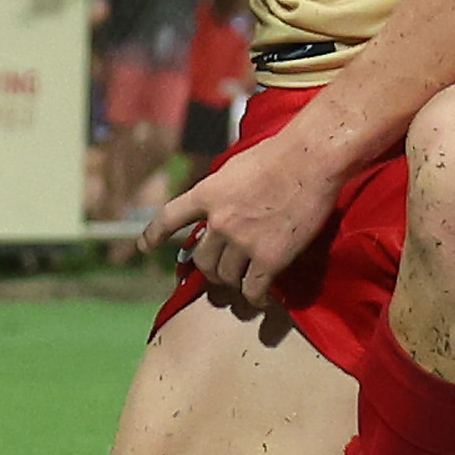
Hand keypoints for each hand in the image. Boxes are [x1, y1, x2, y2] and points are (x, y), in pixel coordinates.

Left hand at [139, 130, 345, 304]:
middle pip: (202, 260)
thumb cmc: (280, 154)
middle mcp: (219, 221)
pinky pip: (252, 290)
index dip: (154, 235)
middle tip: (223, 272)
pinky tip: (261, 300)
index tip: (144, 247)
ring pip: (226, 277)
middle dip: (211, 269)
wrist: (310, 160)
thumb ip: (222, 191)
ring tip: (246, 284)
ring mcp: (242, 242)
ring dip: (234, 282)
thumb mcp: (236, 167)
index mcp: (207, 193)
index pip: (170, 217)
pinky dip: (255, 299)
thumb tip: (220, 205)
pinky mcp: (268, 259)